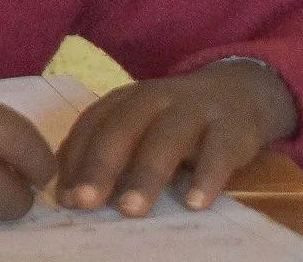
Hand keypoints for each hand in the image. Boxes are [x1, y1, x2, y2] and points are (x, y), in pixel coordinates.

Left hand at [55, 62, 296, 216]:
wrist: (239, 92)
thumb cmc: (176, 121)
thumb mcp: (140, 127)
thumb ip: (107, 152)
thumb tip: (68, 194)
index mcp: (126, 99)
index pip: (92, 125)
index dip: (75, 159)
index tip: (63, 197)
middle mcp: (155, 98)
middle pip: (122, 129)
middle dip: (100, 166)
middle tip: (86, 203)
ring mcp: (195, 110)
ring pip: (166, 138)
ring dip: (146, 174)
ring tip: (132, 210)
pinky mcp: (234, 128)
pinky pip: (219, 151)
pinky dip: (207, 176)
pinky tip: (195, 203)